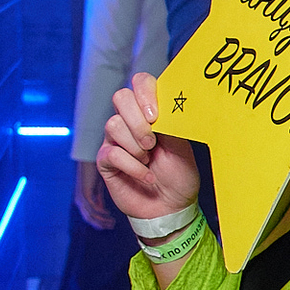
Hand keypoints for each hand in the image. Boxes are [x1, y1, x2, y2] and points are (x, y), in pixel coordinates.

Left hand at [73, 160, 116, 229]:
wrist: (87, 161)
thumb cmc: (92, 172)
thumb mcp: (96, 188)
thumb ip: (97, 197)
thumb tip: (101, 207)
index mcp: (82, 200)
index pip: (88, 215)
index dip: (98, 222)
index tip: (108, 224)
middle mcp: (79, 200)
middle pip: (88, 217)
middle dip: (99, 224)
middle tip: (110, 226)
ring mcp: (81, 198)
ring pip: (90, 214)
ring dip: (101, 220)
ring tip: (111, 223)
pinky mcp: (85, 194)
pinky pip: (93, 207)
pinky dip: (101, 212)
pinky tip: (108, 214)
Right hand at [95, 72, 199, 221]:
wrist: (171, 207)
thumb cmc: (179, 176)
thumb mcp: (183, 148)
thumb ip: (173, 124)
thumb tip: (168, 104)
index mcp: (152, 113)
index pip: (140, 83)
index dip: (145, 93)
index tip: (157, 116)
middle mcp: (131, 122)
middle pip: (120, 97)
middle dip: (138, 121)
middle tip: (153, 143)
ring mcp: (116, 140)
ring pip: (113, 124)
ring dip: (136, 146)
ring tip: (150, 160)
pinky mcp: (106, 160)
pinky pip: (112, 152)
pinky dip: (133, 166)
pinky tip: (147, 175)